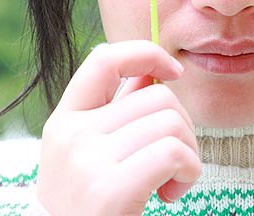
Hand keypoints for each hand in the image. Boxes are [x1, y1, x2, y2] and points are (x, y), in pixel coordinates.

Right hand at [36, 40, 201, 215]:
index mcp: (64, 119)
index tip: (174, 71)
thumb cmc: (92, 204)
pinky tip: (171, 192)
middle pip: (157, 95)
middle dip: (183, 124)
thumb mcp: (91, 152)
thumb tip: (152, 70)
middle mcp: (71, 134)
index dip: (146, 53)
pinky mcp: (110, 189)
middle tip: (173, 159)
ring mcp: (87, 160)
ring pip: (171, 122)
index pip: (104, 59)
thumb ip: (118, 109)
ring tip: (170, 179)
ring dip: (188, 152)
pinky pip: (173, 152)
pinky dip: (189, 171)